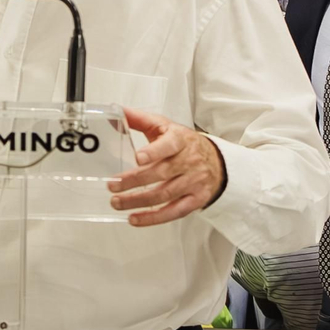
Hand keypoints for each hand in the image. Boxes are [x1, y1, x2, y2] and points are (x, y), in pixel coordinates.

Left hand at [107, 108, 226, 226]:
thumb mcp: (165, 126)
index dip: (153, 151)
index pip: (169, 145)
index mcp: (180, 140)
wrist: (216, 161)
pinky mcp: (196, 200)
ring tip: (117, 202)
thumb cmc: (185, 144)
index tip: (137, 158)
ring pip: (165, 194)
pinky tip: (134, 218)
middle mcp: (189, 161)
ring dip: (139, 201)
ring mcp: (194, 182)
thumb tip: (116, 110)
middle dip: (135, 181)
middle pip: (162, 173)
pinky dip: (153, 218)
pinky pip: (173, 212)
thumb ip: (140, 119)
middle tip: (113, 185)